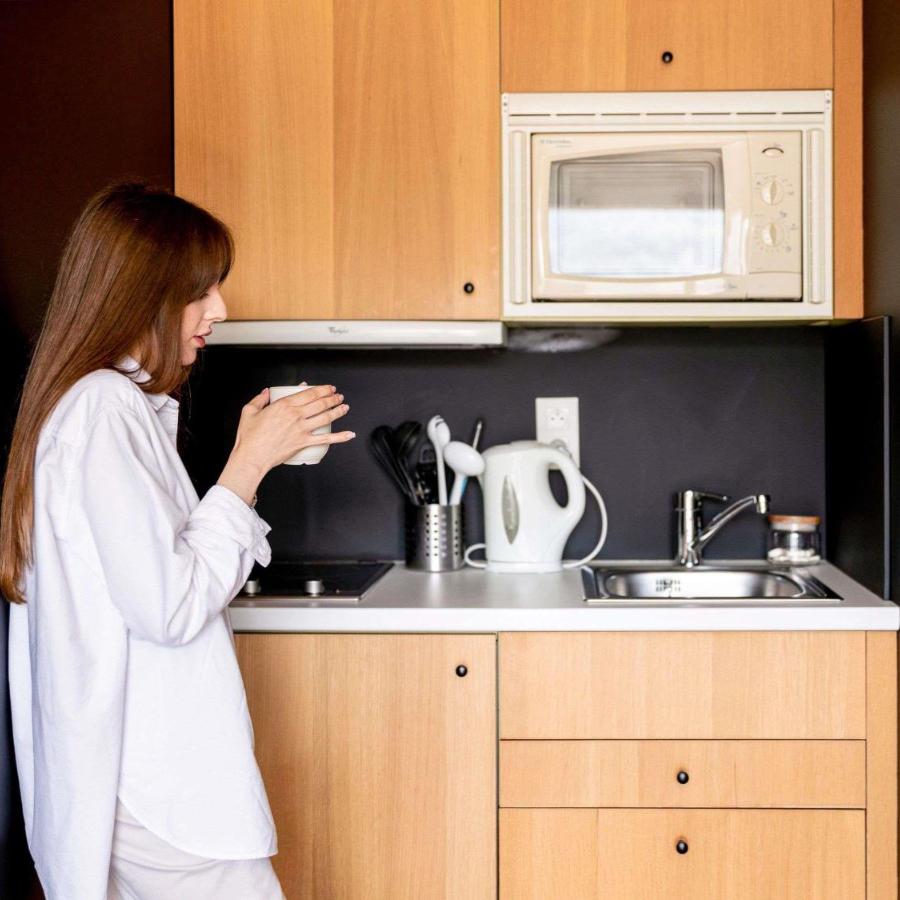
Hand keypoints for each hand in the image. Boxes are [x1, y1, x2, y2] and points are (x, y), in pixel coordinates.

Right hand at [216, 384, 354, 504]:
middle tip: (338, 396)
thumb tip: (266, 392)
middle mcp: (295, 416)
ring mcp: (301, 429)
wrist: (252, 457)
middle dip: (332, 398)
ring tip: (344, 407)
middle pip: (320, 403)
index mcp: (284, 405)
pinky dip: (339, 437)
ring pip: (326, 417)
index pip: (309, 393)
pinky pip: (325, 439)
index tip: (328, 388)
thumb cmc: (250, 437)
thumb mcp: (249, 411)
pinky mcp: (304, 442)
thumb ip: (259, 399)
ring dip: (338, 411)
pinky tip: (349, 434)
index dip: (322, 389)